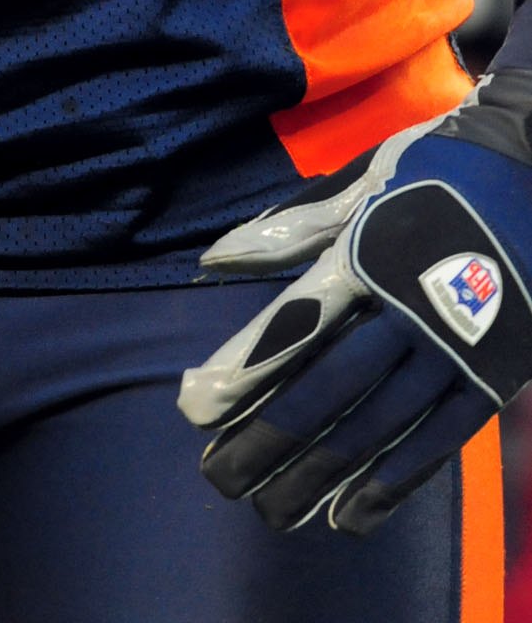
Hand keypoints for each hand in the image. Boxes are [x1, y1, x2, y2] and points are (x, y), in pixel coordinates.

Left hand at [179, 72, 531, 535]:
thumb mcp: (360, 185)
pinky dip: (392, 483)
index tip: (195, 407)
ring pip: (377, 426)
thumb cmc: (431, 173)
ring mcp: (456, 347)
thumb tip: (214, 259)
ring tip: (271, 512)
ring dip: (320, 473)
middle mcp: (407, 307)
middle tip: (220, 479)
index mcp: (366, 253)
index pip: (293, 325)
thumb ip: (291, 231)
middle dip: (269, 439)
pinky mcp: (493, 374)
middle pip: (327, 389)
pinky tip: (350, 515)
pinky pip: (438, 441)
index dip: (243, 371)